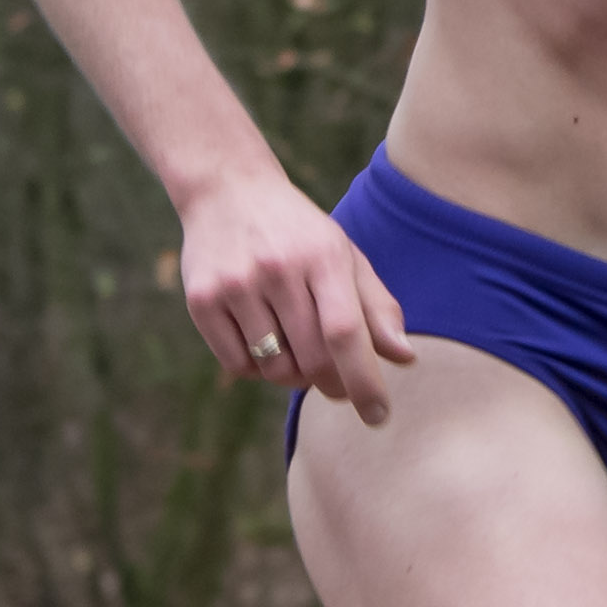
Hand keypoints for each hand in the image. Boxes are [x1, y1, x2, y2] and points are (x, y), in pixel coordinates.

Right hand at [178, 171, 414, 426]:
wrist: (226, 189)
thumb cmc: (298, 232)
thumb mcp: (343, 255)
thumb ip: (376, 306)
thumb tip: (405, 358)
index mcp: (322, 255)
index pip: (346, 333)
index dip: (365, 381)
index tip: (379, 416)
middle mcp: (277, 268)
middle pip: (313, 359)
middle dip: (333, 385)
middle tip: (338, 385)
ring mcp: (235, 284)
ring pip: (275, 369)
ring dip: (294, 376)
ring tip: (297, 350)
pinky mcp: (201, 299)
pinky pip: (238, 365)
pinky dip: (257, 368)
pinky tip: (264, 342)